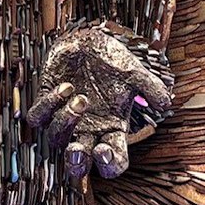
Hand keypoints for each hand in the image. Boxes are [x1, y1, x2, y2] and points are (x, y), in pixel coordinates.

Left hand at [26, 26, 171, 179]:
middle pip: (79, 164)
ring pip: (56, 140)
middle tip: (77, 151)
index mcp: (112, 129)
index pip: (114, 161)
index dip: (109, 164)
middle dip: (76, 164)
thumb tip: (166, 103)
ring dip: (67, 122)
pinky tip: (65, 88)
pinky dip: (48, 106)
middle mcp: (88, 130)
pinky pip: (38, 118)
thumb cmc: (113, 60)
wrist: (91, 39)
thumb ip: (151, 87)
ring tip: (80, 98)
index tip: (104, 149)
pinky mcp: (47, 103)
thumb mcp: (136, 73)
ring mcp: (66, 119)